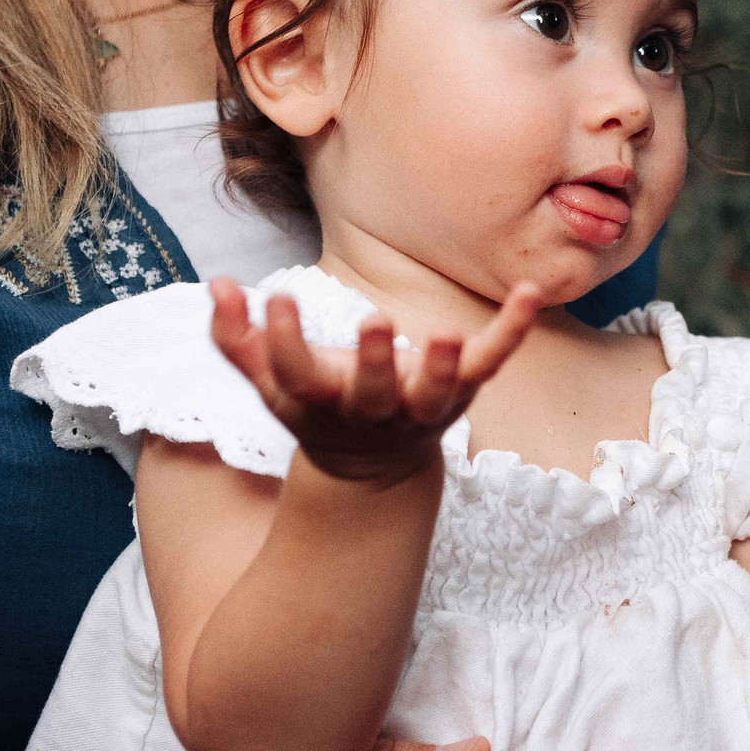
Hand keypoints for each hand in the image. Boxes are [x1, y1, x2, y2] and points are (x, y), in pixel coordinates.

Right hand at [211, 277, 542, 483]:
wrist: (372, 467)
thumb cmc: (317, 405)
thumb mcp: (271, 380)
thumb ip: (237, 337)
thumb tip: (217, 283)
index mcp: (320, 403)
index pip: (296, 375)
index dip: (283, 340)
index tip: (278, 298)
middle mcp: (373, 409)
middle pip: (373, 392)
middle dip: (374, 362)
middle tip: (375, 322)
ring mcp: (422, 404)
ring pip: (437, 392)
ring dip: (445, 366)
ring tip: (449, 335)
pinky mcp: (463, 390)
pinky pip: (493, 360)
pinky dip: (513, 328)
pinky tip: (532, 292)